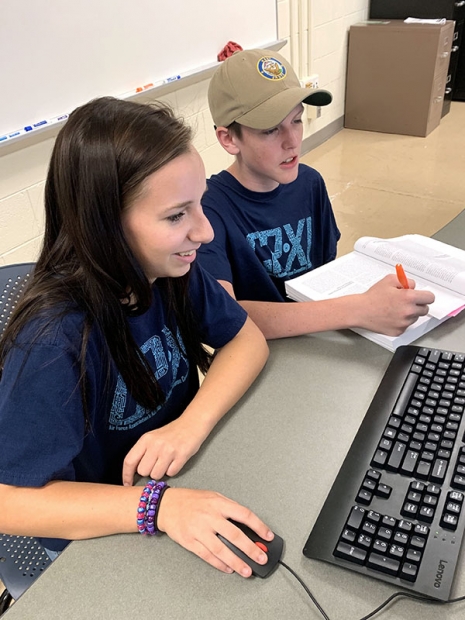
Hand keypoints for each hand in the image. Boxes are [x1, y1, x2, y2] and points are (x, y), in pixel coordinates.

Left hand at [122, 418, 204, 485]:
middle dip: (148, 471)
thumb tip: (134, 472)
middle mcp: (156, 444)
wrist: (192, 423)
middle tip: (156, 463)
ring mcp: (169, 450)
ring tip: (167, 461)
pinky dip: (172, 470)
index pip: (129, 461)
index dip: (126, 475)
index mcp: (146, 439)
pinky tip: (175, 460)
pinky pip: (171, 473)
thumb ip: (143, 452)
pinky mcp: (181, 455)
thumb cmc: (171, 433)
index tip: (127, 484)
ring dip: (161, 472)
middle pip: (143, 471)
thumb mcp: (153, 437)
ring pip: (156, 475)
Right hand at [156, 488, 273, 576]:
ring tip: (247, 570)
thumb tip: (247, 524)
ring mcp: (199, 530)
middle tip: (261, 558)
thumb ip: (229, 508)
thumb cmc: (191, 500)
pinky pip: (207, 555)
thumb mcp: (213, 496)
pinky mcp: (190, 542)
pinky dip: (219, 564)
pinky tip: (228, 568)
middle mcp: (210, 517)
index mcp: (219, 503)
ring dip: (236, 561)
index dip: (259, 526)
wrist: (166, 505)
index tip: (268, 535)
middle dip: (251, 549)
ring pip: (221, 549)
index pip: (244, 514)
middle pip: (235, 535)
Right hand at [357, 275, 434, 335]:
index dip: (426, 296)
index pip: (430, 298)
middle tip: (406, 302)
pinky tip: (391, 316)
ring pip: (415, 318)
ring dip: (409, 313)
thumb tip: (413, 286)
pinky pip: (406, 326)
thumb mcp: (390, 280)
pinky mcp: (399, 331)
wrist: (360, 311)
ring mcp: (404, 323)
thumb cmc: (373, 297)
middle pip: (425, 309)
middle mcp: (408, 311)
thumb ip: (406, 281)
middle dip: (418, 304)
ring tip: (394, 309)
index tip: (423, 296)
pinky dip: (401, 321)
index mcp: (408, 297)